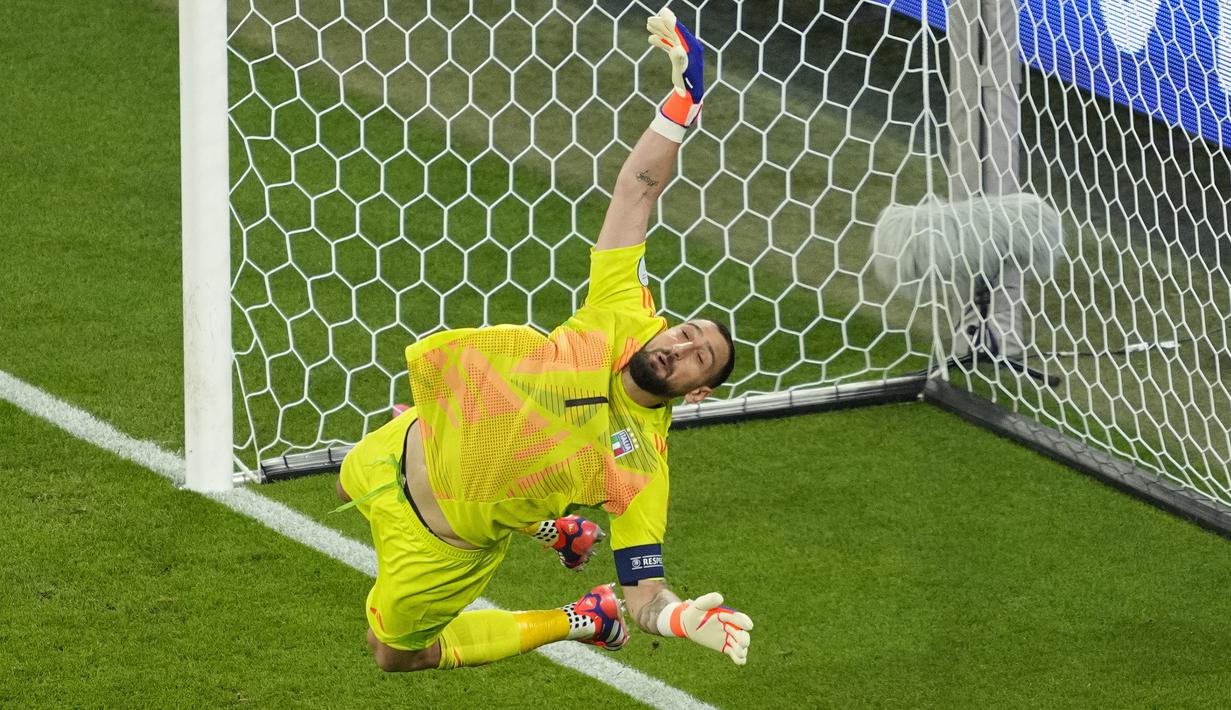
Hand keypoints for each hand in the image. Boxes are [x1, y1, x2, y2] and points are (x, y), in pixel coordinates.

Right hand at [646, 7, 704, 136]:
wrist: (691, 95)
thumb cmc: (688, 85)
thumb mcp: (682, 72)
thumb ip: (679, 59)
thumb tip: (675, 48)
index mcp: (692, 47)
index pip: (680, 31)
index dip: (671, 21)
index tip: (662, 12)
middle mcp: (689, 47)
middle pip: (674, 32)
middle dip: (662, 25)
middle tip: (650, 20)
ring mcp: (684, 51)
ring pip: (670, 37)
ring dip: (660, 31)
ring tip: (648, 25)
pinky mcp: (680, 57)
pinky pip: (669, 46)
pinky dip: (661, 42)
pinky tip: (651, 39)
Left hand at [657, 592, 752, 664]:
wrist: (688, 625)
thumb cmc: (694, 612)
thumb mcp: (699, 605)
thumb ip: (708, 600)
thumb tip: (721, 598)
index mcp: (726, 615)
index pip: (738, 618)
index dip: (744, 621)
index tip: (749, 626)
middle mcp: (730, 626)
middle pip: (740, 633)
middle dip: (743, 638)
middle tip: (744, 643)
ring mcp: (728, 637)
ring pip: (739, 644)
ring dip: (742, 649)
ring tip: (740, 654)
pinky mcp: (725, 646)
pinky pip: (733, 653)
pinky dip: (739, 658)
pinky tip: (740, 661)